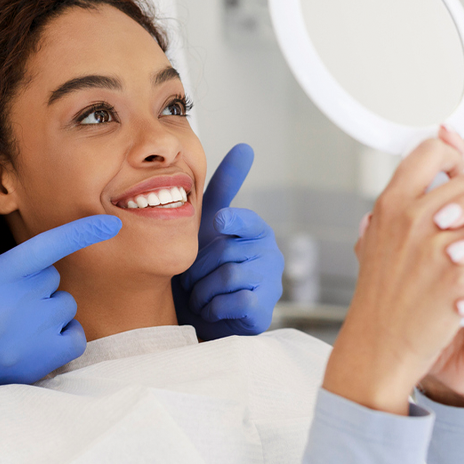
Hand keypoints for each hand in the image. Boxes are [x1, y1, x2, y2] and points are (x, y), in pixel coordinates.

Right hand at [0, 195, 120, 409]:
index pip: (45, 248)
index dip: (80, 233)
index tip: (111, 223)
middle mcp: (10, 312)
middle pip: (52, 276)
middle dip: (34, 277)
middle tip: (0, 293)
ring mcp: (27, 343)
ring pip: (65, 304)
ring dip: (48, 304)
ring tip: (10, 316)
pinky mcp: (37, 366)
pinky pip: (74, 336)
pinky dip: (63, 331)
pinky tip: (33, 334)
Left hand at [174, 144, 283, 339]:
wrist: (204, 316)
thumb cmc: (206, 266)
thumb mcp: (210, 225)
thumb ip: (225, 188)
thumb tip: (246, 147)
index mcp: (256, 231)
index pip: (245, 219)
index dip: (230, 220)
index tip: (219, 222)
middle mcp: (269, 253)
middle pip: (224, 251)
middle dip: (198, 268)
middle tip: (193, 279)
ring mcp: (270, 281)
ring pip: (227, 276)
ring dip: (202, 290)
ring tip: (201, 295)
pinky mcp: (264, 308)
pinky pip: (233, 301)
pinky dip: (213, 307)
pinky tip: (213, 308)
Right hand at [324, 137, 463, 414]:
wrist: (379, 346)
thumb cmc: (377, 299)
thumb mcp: (373, 243)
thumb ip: (391, 209)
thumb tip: (410, 177)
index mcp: (390, 206)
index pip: (430, 152)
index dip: (450, 155)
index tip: (455, 168)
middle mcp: (413, 220)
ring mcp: (437, 247)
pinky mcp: (459, 277)